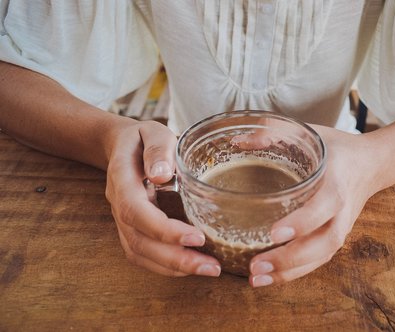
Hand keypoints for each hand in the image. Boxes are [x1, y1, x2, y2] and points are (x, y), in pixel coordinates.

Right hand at [105, 120, 220, 276]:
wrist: (121, 146)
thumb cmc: (142, 138)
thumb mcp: (152, 131)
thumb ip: (158, 149)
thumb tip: (161, 174)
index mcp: (123, 179)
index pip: (137, 211)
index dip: (164, 230)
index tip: (196, 238)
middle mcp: (118, 204)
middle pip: (139, 241)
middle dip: (175, 259)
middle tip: (211, 266)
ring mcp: (122, 219)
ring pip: (139, 253)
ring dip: (173, 267)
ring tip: (208, 269)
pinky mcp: (130, 228)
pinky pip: (142, 254)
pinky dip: (165, 265)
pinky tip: (191, 266)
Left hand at [249, 126, 383, 286]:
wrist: (371, 165)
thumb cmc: (336, 149)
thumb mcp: (309, 132)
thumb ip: (274, 131)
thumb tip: (238, 142)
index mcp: (337, 182)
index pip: (323, 206)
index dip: (302, 222)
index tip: (274, 233)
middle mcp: (342, 210)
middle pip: (323, 242)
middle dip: (290, 258)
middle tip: (257, 265)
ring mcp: (342, 227)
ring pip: (321, 257)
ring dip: (290, 272)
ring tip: (257, 279)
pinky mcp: (336, 238)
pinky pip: (318, 260)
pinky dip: (295, 273)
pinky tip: (270, 278)